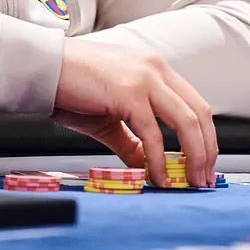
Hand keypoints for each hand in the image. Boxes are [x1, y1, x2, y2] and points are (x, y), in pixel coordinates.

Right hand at [51, 38, 217, 186]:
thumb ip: (132, 141)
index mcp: (155, 70)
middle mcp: (155, 69)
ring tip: (191, 181)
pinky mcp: (128, 93)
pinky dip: (159, 160)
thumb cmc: (70, 86)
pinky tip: (157, 177)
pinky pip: (153, 134)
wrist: (42, 68)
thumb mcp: (109, 116)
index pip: (195, 104)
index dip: (205, 137)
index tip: (204, 164)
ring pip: (187, 121)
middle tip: (205, 178)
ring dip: (194, 156)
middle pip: (200, 113)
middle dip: (207, 150)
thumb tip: (147, 166)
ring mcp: (144, 78)